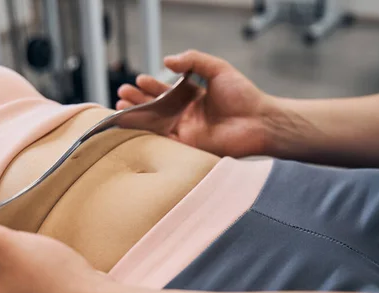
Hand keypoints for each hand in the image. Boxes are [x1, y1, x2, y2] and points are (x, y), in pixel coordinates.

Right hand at [117, 50, 277, 157]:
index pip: (166, 90)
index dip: (151, 86)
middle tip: (122, 94)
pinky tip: (135, 126)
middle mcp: (187, 114)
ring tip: (121, 107)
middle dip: (139, 100)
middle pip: (157, 107)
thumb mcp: (218, 69)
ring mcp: (187, 131)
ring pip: (156, 124)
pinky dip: (149, 135)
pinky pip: (164, 141)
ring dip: (138, 116)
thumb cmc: (242, 95)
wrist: (258, 121)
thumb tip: (166, 61)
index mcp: (193, 96)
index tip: (139, 80)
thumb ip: (193, 61)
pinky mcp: (188, 146)